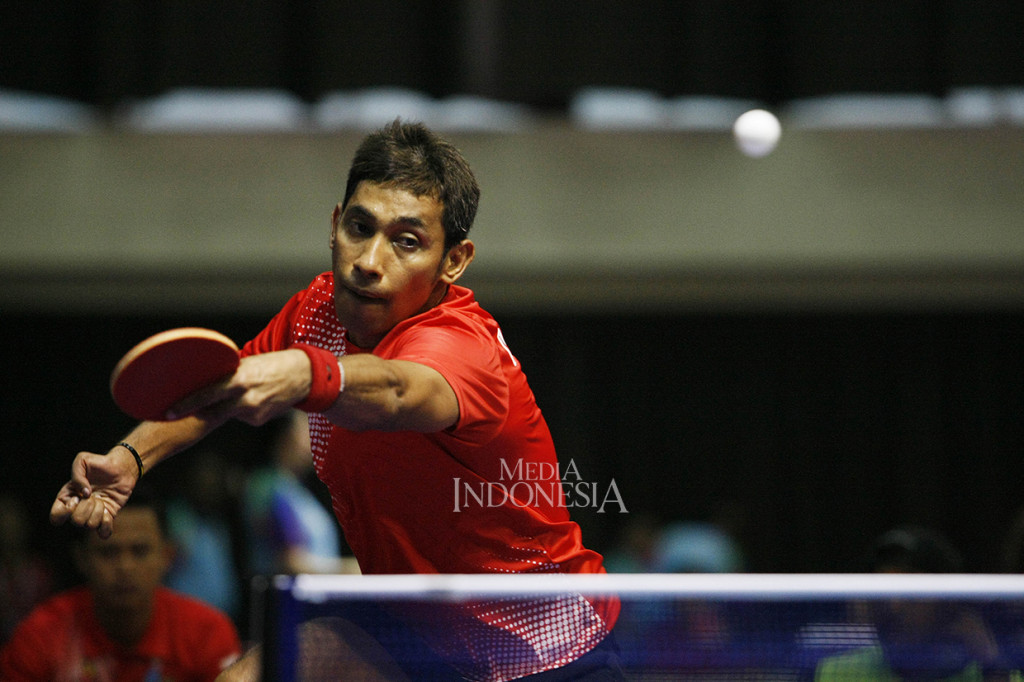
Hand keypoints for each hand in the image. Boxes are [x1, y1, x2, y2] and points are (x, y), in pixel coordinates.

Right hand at [49, 447, 138, 538]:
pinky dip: (106, 524)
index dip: (65, 511)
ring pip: (90, 525)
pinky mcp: (107, 518)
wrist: (121, 468)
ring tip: (102, 499)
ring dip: (98, 511)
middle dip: (87, 507)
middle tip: (93, 495)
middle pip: (76, 522)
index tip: (76, 498)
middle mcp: (77, 509)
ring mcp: (92, 515)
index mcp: (67, 498)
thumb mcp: (83, 460)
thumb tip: (84, 493)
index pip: (55, 517)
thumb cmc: (100, 463)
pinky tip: (108, 511)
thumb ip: (77, 474)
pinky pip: (103, 533)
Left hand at [167, 349, 311, 425]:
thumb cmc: (272, 364)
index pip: (208, 394)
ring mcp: (253, 412)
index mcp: (241, 379)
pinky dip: (240, 409)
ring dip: (222, 406)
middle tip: (172, 414)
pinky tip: (254, 399)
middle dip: (193, 412)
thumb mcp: (248, 364)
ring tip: (240, 392)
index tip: (168, 411)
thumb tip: (202, 379)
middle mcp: (246, 398)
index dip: (187, 403)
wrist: (304, 376)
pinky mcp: (259, 421)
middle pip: (211, 411)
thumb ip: (228, 374)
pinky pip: (240, 416)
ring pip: (225, 413)